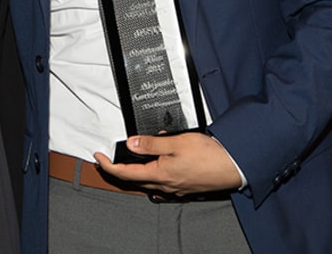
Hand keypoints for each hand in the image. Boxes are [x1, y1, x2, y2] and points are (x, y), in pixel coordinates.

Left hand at [93, 132, 241, 196]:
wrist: (233, 166)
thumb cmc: (209, 155)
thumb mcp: (176, 142)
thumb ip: (151, 143)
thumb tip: (131, 144)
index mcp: (160, 174)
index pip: (125, 173)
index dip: (108, 165)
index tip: (98, 157)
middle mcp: (166, 184)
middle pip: (135, 179)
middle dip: (120, 169)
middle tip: (110, 158)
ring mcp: (176, 188)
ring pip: (149, 181)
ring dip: (138, 170)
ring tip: (136, 154)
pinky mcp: (185, 187)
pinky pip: (163, 183)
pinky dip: (154, 174)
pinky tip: (158, 166)